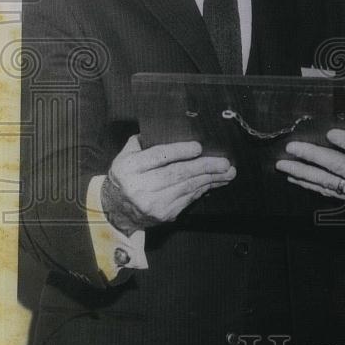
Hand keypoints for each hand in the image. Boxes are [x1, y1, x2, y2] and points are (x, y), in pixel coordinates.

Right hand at [103, 136, 235, 231]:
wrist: (117, 209)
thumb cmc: (127, 176)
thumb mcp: (126, 155)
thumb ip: (143, 142)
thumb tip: (171, 129)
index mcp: (129, 168)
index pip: (158, 157)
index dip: (180, 152)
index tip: (198, 147)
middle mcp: (140, 187)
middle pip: (177, 174)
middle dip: (205, 167)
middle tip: (224, 162)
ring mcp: (153, 204)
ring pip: (187, 188)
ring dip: (210, 179)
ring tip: (227, 172)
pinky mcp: (164, 214)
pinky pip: (188, 199)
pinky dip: (203, 189)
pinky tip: (214, 182)